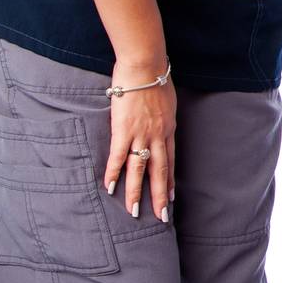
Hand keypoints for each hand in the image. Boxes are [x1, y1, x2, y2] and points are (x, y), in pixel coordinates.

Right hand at [102, 60, 175, 221]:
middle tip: (161, 217)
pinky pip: (118, 156)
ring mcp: (141, 134)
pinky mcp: (123, 129)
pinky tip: (110, 187)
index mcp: (168, 129)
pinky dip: (114, 173)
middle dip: (159, 196)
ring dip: (137, 192)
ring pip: (140, 169)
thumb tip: (160, 120)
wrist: (145, 66)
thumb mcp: (167, 100)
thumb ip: (163, 115)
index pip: (171, 161)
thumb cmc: (156, 78)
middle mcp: (158, 136)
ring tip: (134, 212)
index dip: (169, 181)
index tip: (171, 198)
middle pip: (159, 171)